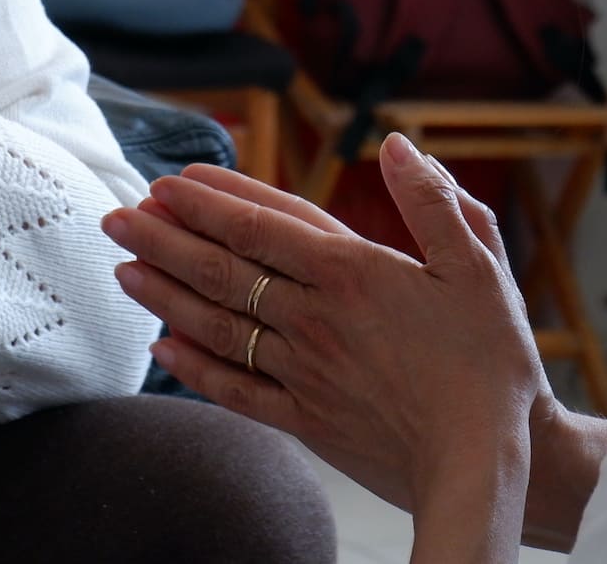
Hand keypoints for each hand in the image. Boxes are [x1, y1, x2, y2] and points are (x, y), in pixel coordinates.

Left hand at [101, 134, 547, 520]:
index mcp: (353, 272)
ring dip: (165, 293)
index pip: (263, 224)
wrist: (484, 463)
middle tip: (117, 215)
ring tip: (122, 268)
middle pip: (223, 269)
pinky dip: (193, 367)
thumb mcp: (477, 266)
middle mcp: (316, 318)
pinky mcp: (305, 419)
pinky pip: (236, 389)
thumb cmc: (490, 362)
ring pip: (218, 324)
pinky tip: (161, 348)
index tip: (168, 181)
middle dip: (165, 238)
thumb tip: (397, 144)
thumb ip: (432, 202)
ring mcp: (304, 371)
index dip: (211, 200)